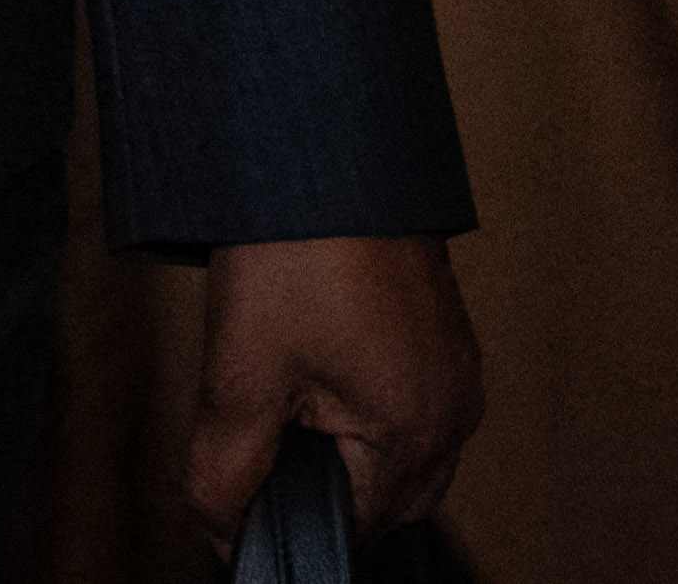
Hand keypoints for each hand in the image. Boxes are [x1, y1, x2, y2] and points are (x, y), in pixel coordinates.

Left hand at [180, 231, 477, 547]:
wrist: (324, 144)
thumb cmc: (296, 248)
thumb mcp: (241, 374)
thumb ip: (225, 473)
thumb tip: (220, 533)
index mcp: (418, 431)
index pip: (353, 529)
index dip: (289, 516)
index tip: (245, 474)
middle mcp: (455, 408)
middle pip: (385, 501)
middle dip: (324, 486)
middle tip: (262, 427)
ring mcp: (457, 370)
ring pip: (399, 455)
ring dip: (346, 447)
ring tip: (287, 386)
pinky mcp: (444, 337)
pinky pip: (412, 405)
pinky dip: (367, 407)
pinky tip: (317, 361)